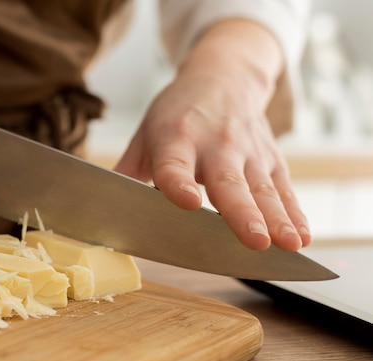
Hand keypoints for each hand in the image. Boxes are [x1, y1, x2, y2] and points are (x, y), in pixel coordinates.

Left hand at [115, 20, 310, 251]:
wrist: (223, 77)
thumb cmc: (178, 113)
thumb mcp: (145, 134)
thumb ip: (127, 173)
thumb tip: (98, 211)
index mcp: (176, 137)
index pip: (174, 164)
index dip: (179, 182)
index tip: (186, 201)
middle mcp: (214, 144)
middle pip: (228, 182)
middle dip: (241, 213)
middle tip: (254, 240)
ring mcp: (247, 152)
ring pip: (263, 189)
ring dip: (276, 218)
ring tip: (287, 245)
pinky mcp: (270, 160)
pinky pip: (284, 189)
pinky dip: (294, 213)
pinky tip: (301, 236)